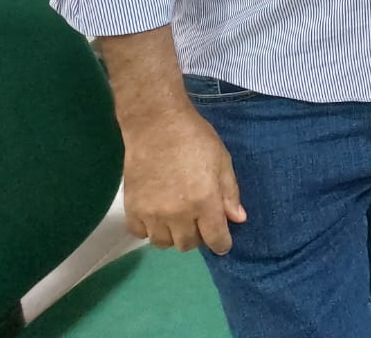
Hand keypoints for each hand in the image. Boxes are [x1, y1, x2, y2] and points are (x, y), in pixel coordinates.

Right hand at [122, 106, 247, 254]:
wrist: (156, 125)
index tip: (222, 242)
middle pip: (188, 244)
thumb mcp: (222, 162)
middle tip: (199, 221)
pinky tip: (156, 215)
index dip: (222, 244)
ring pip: (163, 243)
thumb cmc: (195, 139)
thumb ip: (230, 193)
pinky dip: (149, 229)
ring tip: (177, 219)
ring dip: (173, 235)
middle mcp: (178, 214)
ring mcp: (152, 213)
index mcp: (204, 202)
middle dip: (197, 237)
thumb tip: (238, 219)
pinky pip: (140, 234)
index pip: (215, 239)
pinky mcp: (132, 209)